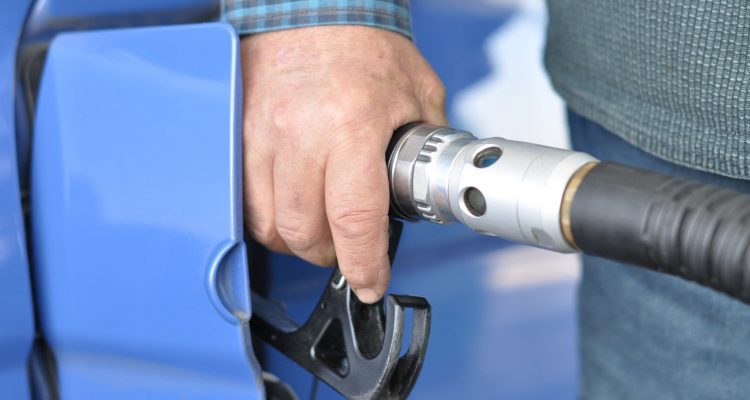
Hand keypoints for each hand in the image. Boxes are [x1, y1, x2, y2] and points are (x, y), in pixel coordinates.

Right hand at [240, 26, 446, 302]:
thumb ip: (428, 144)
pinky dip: (268, 216)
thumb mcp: (418, 93)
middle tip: (347, 247)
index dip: (364, 265)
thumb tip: (433, 186)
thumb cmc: (365, 45)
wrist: (312, 8)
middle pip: (303, 233)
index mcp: (352, 125)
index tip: (370, 283)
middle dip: (330, 255)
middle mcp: (300, 133)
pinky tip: (290, 204)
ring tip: (319, 225)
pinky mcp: (239, 133)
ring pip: (269, 224)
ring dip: (296, 240)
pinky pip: (244, 198)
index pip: (354, 219)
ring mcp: (262, 134)